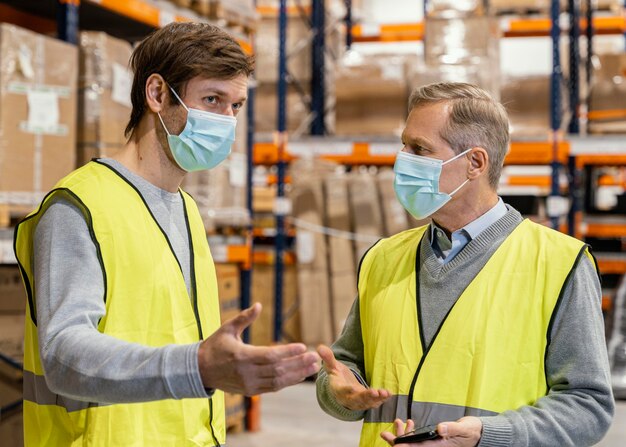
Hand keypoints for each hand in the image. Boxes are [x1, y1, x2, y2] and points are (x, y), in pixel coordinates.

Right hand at [198, 303, 320, 394]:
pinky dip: (287, 382)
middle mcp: (247, 372)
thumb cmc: (214, 346)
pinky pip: (273, 388)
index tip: (302, 346)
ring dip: (297, 375)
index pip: (270, 355)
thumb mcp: (227, 329)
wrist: (199, 370)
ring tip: (313, 367)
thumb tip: (258, 305)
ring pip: (278, 381)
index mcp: (242, 356)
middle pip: (278, 370)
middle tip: (314, 357)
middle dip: (298, 364)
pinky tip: (300, 375)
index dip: (287, 352)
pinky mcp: (250, 391)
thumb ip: (244, 318)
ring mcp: (249, 384)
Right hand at [317, 344, 389, 410]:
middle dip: (366, 397)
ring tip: (384, 393)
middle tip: (374, 392)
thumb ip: (328, 358)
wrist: (341, 390)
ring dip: (376, 399)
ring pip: (367, 403)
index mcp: (338, 389)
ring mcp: (358, 402)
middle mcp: (348, 398)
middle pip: (356, 400)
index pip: (341, 390)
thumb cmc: (337, 376)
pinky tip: (388, 394)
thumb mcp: (331, 366)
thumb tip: (319, 347)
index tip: (352, 388)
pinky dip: (382, 399)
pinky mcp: (366, 402)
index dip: (346, 390)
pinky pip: (374, 403)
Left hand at [381, 417, 481, 445]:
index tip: (395, 445)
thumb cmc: (471, 431)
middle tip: (384, 434)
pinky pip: (419, 438)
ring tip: (395, 423)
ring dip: (403, 435)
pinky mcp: (434, 440)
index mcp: (440, 446)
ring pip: (414, 442)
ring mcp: (433, 444)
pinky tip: (408, 423)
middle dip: (398, 441)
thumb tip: (440, 428)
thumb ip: (451, 428)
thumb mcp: (463, 428)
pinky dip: (412, 432)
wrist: (477, 432)